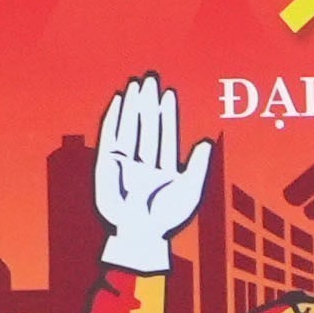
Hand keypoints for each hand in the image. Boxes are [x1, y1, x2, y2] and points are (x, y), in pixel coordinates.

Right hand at [94, 74, 208, 273]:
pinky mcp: (107, 163)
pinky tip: (119, 101)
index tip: (168, 93)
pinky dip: (114, 118)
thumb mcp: (189, 191)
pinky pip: (110, 136)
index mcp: (163, 167)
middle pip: (146, 125)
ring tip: (137, 84)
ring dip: (133, 105)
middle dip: (149, 102)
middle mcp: (144, 161)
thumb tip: (206, 142)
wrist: (141, 234)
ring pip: (130, 126)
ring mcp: (125, 161)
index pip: (165, 133)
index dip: (167, 113)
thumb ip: (197, 166)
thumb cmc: (166, 218)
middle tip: (152, 78)